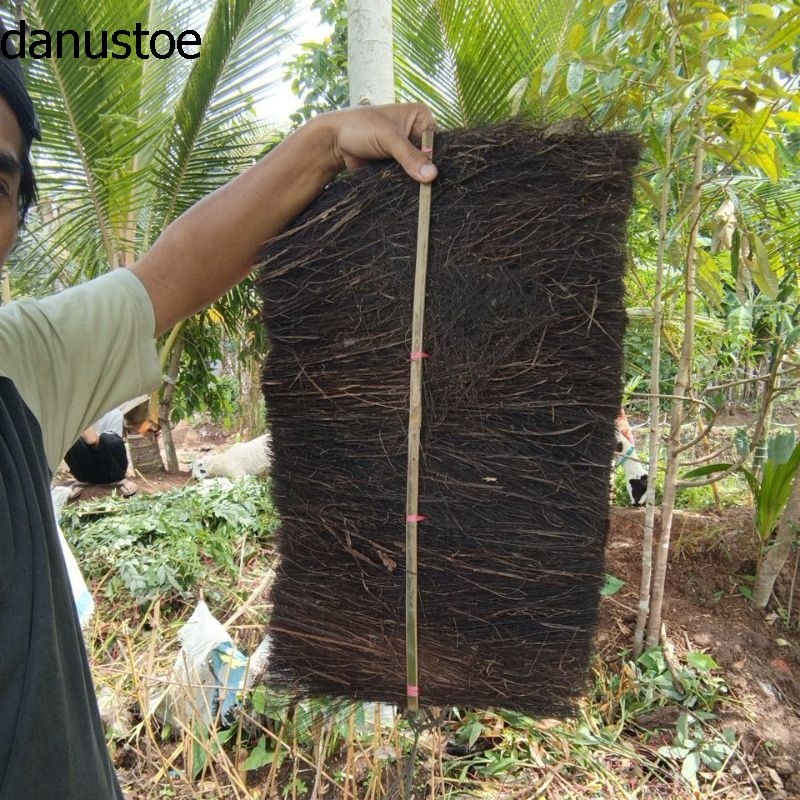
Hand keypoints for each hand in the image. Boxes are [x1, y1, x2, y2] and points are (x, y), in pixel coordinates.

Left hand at [312, 103, 437, 183]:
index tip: (437, 176)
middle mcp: (415, 131)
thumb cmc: (359, 128)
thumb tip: (432, 176)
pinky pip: (407, 176)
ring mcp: (405, 149)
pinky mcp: (396, 164)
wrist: (334, 142)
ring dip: (416, 179)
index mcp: (420, 116)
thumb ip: (410, 157)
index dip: (437, 158)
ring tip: (421, 193)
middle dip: (427, 170)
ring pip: (418, 169)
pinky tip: (411, 193)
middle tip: (430, 188)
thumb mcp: (389, 139)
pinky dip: (407, 183)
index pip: (437, 140)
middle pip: (429, 156)